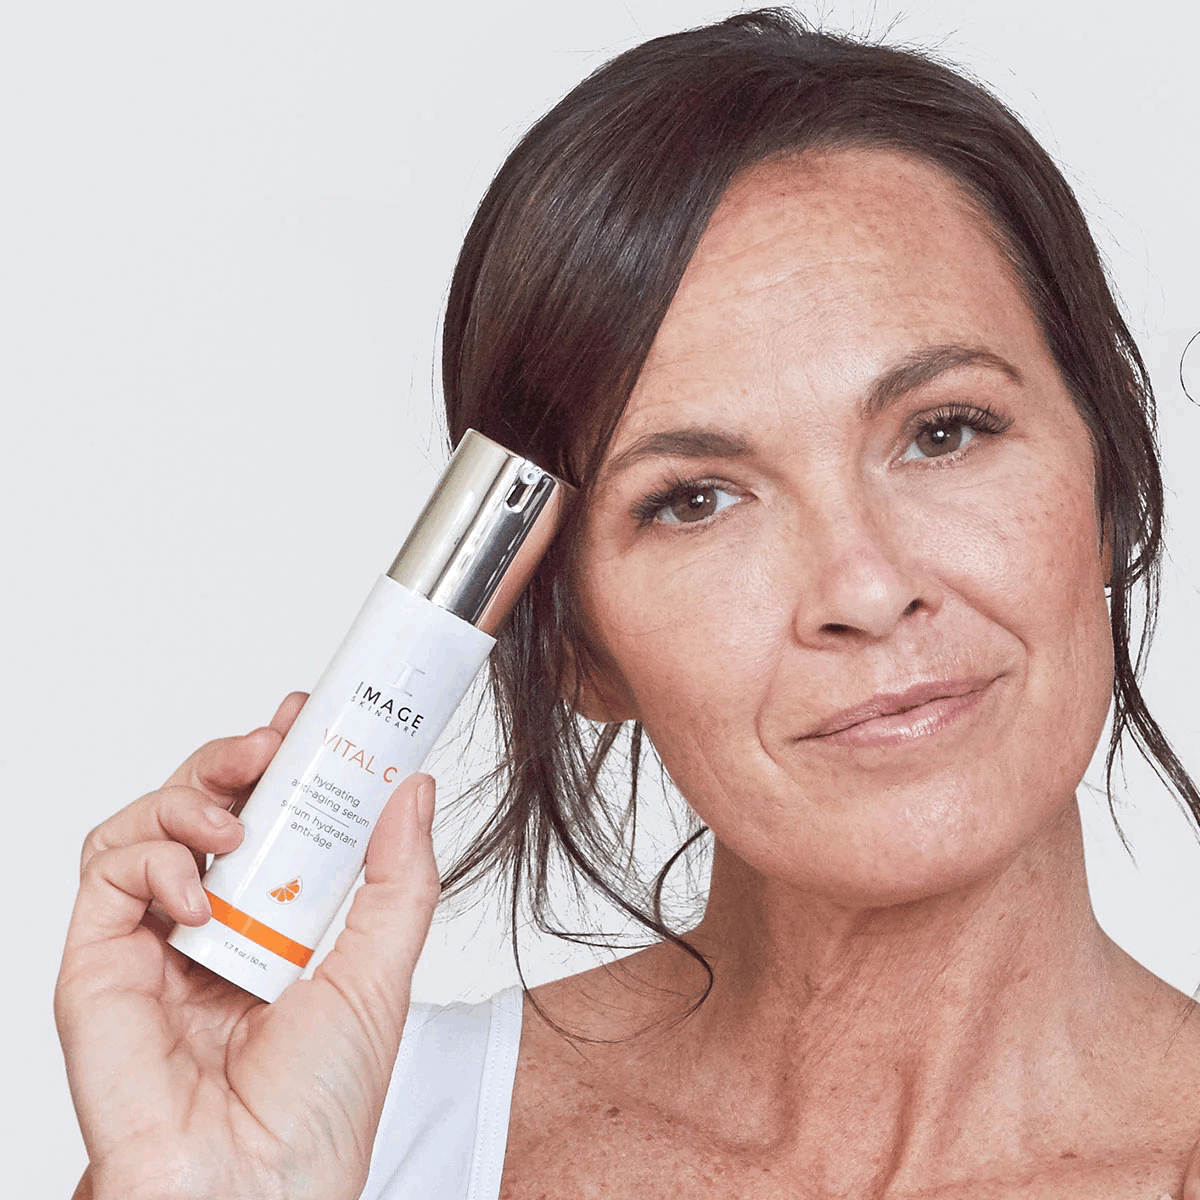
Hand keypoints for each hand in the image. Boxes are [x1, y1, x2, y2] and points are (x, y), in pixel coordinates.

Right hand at [55, 694, 440, 1199]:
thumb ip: (399, 877)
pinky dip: (150, 859)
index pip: (271, 820)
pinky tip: (197, 894)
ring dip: (190, 798)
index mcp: (277, 923)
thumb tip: (416, 788)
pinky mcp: (98, 966)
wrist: (256, 1187)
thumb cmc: (320, 1103)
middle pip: (204, 809)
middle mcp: (213, 926)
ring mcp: (152, 944)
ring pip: (147, 827)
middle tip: (270, 745)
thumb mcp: (381, 970)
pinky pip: (106, 874)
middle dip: (233, 761)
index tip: (308, 722)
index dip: (283, 764)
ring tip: (234, 822)